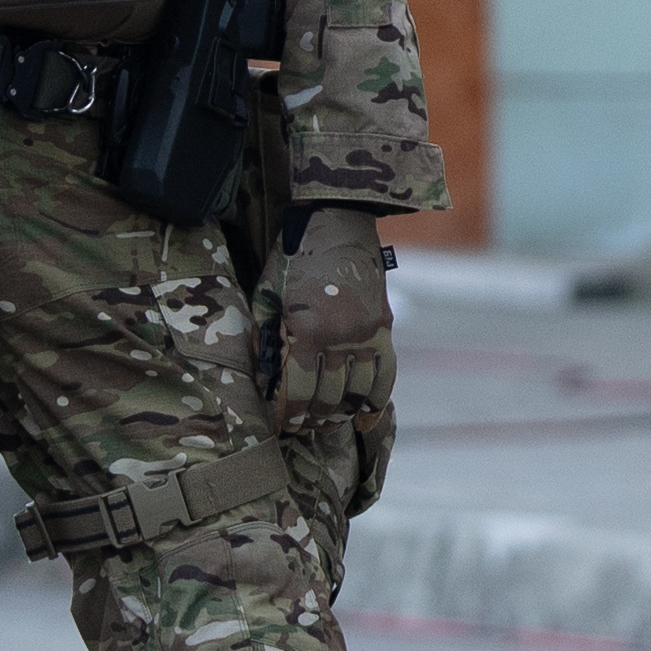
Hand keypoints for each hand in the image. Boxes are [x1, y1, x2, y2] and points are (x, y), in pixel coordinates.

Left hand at [266, 208, 393, 418]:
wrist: (337, 222)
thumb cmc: (294, 259)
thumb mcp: (267, 295)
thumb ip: (266, 337)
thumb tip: (264, 381)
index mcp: (305, 329)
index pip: (297, 390)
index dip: (288, 414)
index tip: (282, 427)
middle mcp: (339, 336)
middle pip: (328, 397)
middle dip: (313, 418)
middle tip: (302, 428)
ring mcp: (366, 333)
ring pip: (357, 392)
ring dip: (341, 414)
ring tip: (326, 423)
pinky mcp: (384, 327)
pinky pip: (386, 374)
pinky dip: (377, 401)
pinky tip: (366, 420)